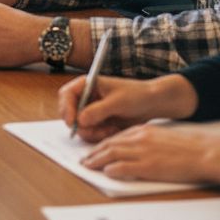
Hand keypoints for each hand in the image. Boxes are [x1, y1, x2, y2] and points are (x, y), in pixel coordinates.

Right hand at [57, 73, 198, 142]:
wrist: (151, 104)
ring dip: (93, 132)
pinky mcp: (97, 122)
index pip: (67, 94)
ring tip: (111, 129)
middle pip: (69, 113)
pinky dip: (100, 135)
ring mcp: (90, 110)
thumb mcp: (117, 102)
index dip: (67, 108)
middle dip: (80, 125)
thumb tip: (80, 120)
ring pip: (79, 126)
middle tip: (94, 131)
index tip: (73, 123)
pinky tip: (113, 130)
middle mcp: (86, 97)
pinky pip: (90, 133)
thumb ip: (97, 110)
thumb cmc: (137, 95)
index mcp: (87, 84)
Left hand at [79, 123, 219, 185]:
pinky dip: (112, 169)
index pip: (117, 136)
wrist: (203, 152)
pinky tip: (106, 172)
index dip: (103, 144)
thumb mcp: (163, 138)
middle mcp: (140, 139)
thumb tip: (135, 150)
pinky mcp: (148, 166)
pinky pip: (123, 167)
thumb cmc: (188, 148)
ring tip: (88, 166)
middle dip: (95, 152)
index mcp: (144, 131)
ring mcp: (143, 152)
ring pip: (112, 154)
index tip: (95, 149)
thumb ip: (147, 141)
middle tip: (85, 159)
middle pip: (110, 144)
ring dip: (97, 160)